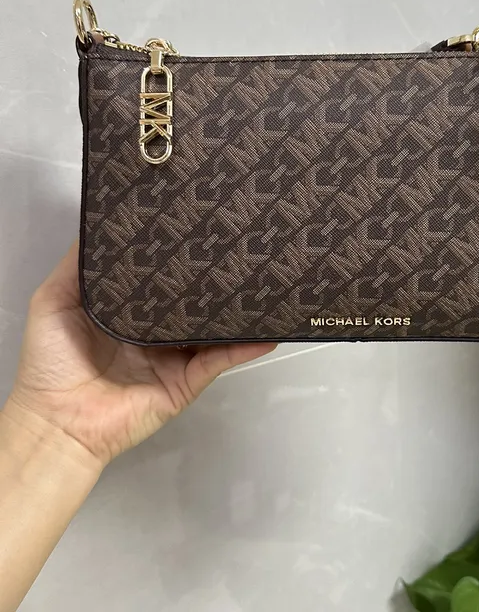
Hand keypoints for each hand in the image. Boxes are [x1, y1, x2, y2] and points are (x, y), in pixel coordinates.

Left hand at [4, 242, 275, 468]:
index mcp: (130, 311)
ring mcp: (175, 358)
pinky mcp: (187, 381)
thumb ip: (77, 265)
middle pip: (193, 302)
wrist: (58, 420)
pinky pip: (220, 362)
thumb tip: (97, 224)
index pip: (163, 280)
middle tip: (236, 254)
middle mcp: (156, 332)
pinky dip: (243, 349)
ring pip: (212, 330)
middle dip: (213, 282)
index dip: (179, 259)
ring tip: (258, 286)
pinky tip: (263, 334)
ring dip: (235, 313)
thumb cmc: (50, 364)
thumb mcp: (54, 300)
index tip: (196, 232)